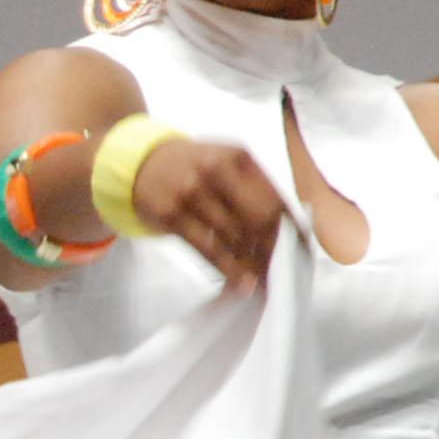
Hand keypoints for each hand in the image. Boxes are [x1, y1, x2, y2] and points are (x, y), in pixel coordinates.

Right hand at [131, 136, 290, 288]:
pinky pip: (207, 248)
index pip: (275, 198)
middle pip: (259, 218)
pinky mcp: (172, 215)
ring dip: (252, 263)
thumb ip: (253, 187)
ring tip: (264, 281)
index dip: (291, 227)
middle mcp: (215, 171)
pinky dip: (227, 269)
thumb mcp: (224, 162)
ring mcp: (191, 192)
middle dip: (274, 249)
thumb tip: (286, 227)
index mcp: (237, 156)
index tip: (300, 249)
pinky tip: (239, 282)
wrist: (137, 163)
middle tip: (283, 272)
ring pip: (235, 237)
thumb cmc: (189, 167)